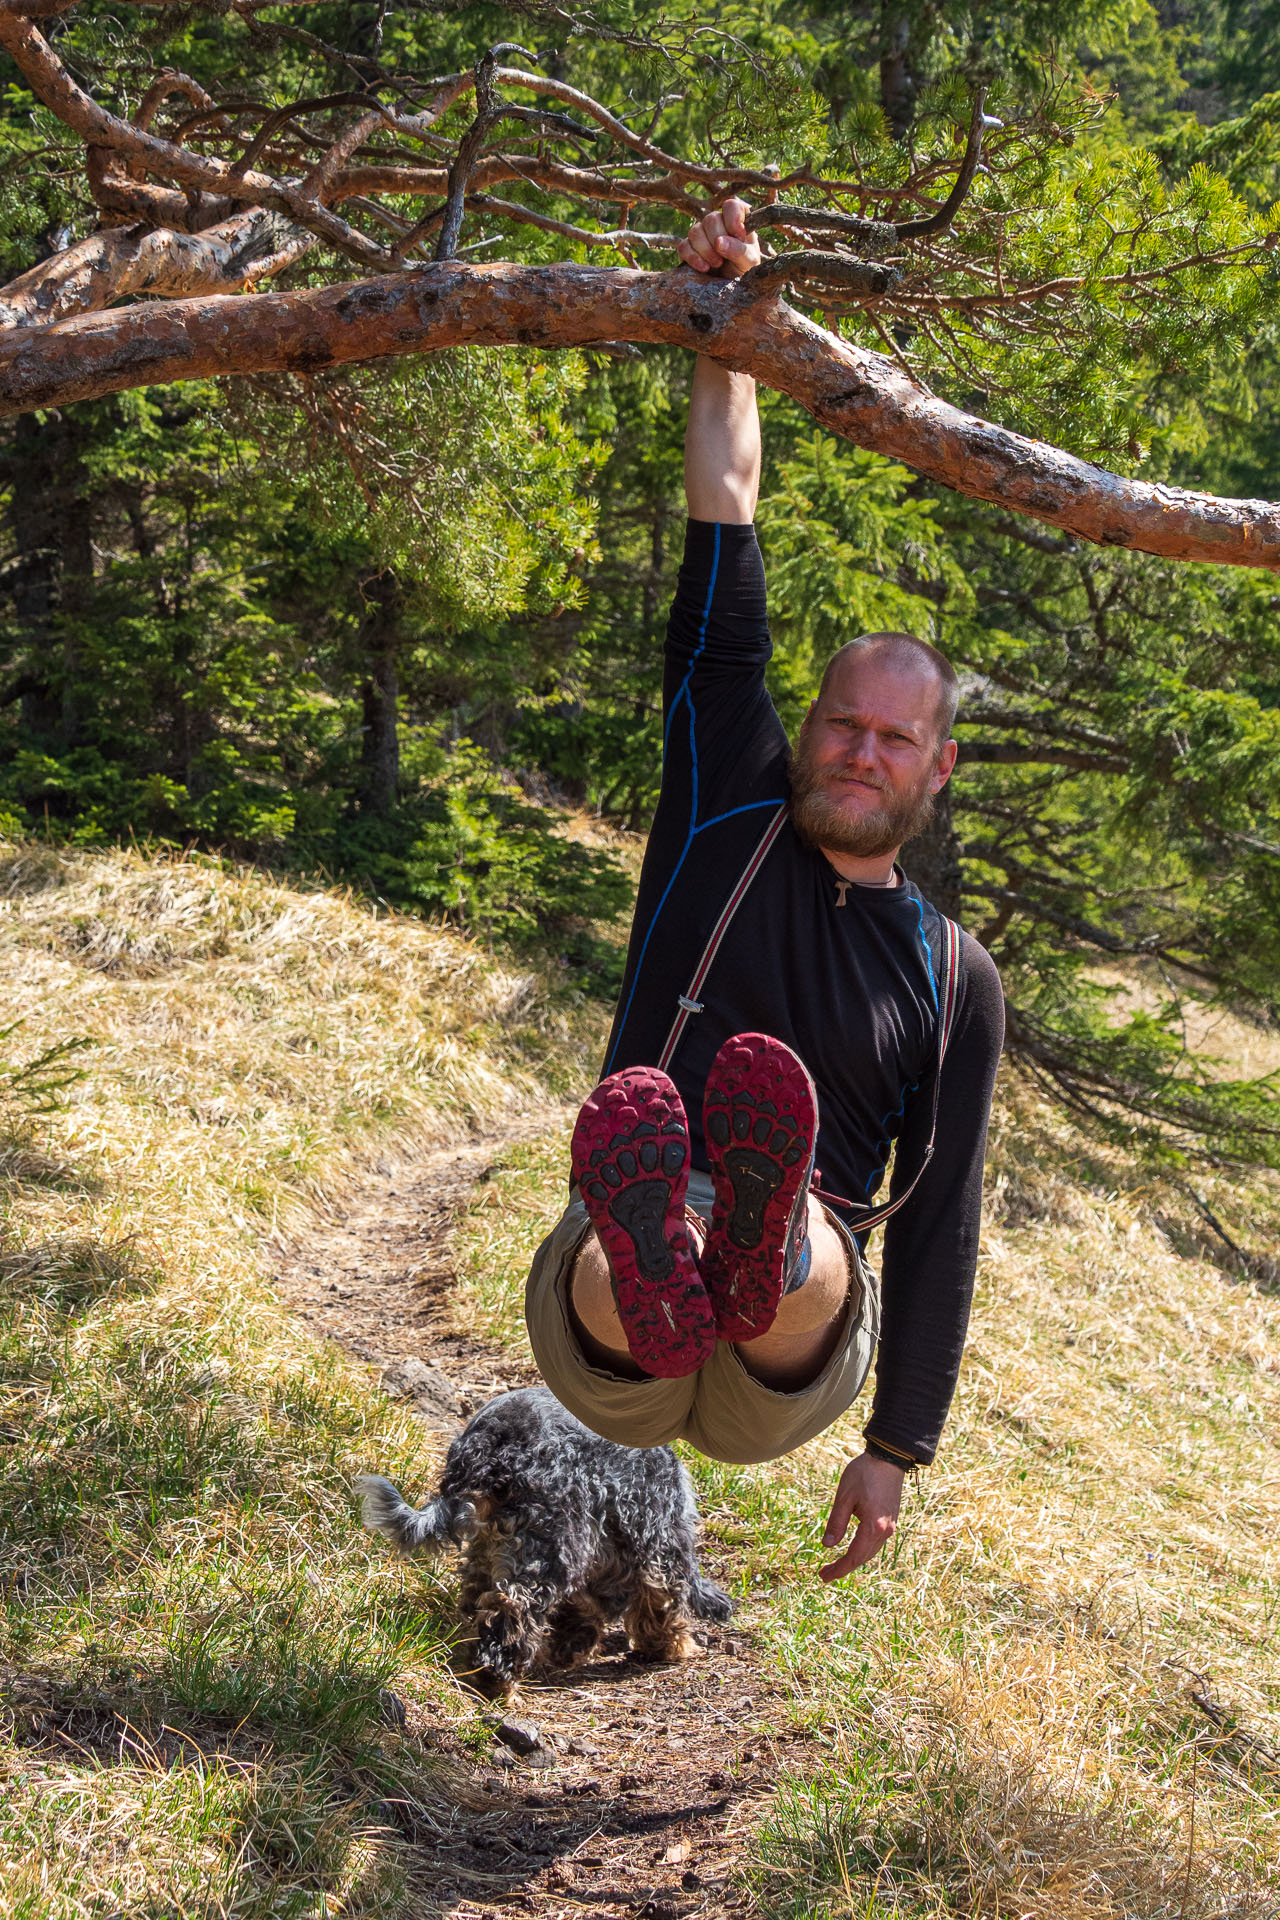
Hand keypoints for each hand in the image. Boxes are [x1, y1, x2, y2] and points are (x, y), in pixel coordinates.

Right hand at [677, 197, 761, 279]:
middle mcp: (719, 222)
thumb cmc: (745, 269)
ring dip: (706, 250)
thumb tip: (719, 242)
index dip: (733, 219)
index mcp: (738, 219)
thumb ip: (738, 250)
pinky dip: (692, 258)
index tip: (738, 236)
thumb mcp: (749, 261)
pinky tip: (704, 268)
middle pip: (710, 219)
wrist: (732, 285)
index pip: (731, 205)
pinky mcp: (689, 247)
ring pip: (695, 232)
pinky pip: (683, 246)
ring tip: (717, 264)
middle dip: (717, 240)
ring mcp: (702, 233)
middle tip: (725, 257)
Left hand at [818, 1452, 906, 1580]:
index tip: (823, 1576)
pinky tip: (851, 1549)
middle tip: (823, 1574)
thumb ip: (836, 1522)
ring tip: (834, 1565)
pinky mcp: (891, 1521)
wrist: (889, 1457)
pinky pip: (875, 1543)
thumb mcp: (844, 1497)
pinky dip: (862, 1550)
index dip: (838, 1569)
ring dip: (853, 1560)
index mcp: (873, 1527)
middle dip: (843, 1568)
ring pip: (870, 1552)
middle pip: (863, 1558)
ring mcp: (891, 1527)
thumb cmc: (864, 1473)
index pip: (854, 1557)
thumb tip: (828, 1546)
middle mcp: (885, 1531)